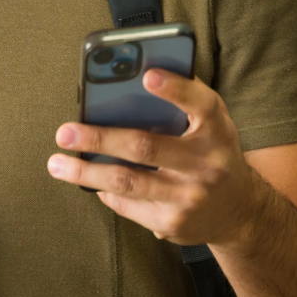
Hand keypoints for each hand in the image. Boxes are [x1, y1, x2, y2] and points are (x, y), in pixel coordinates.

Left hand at [48, 68, 259, 246]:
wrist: (240, 211)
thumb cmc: (214, 151)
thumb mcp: (213, 122)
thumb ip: (184, 98)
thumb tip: (135, 72)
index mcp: (217, 129)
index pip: (201, 104)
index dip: (175, 89)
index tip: (147, 76)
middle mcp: (207, 164)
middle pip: (145, 147)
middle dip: (99, 137)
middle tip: (65, 132)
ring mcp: (189, 198)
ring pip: (127, 182)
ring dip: (86, 172)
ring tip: (56, 163)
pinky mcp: (173, 223)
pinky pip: (127, 204)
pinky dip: (104, 190)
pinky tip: (87, 179)